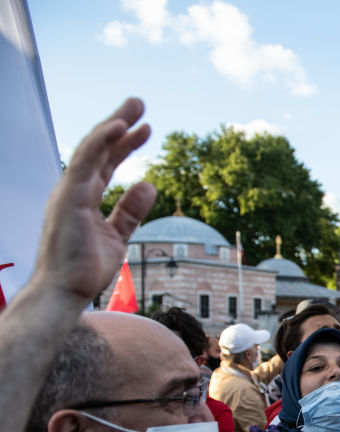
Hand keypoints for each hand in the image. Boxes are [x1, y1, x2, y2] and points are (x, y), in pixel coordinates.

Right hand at [35, 98, 155, 303]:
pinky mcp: (69, 197)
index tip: (145, 128)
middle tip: (140, 104)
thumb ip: (130, 211)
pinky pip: (86, 162)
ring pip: (92, 149)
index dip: (125, 144)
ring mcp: (69, 192)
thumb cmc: (85, 269)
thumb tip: (148, 185)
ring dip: (114, 124)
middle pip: (99, 150)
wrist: (65, 292)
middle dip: (120, 125)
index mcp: (83, 198)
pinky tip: (119, 126)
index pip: (106, 163)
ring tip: (136, 106)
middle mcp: (73, 190)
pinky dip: (101, 141)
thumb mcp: (117, 236)